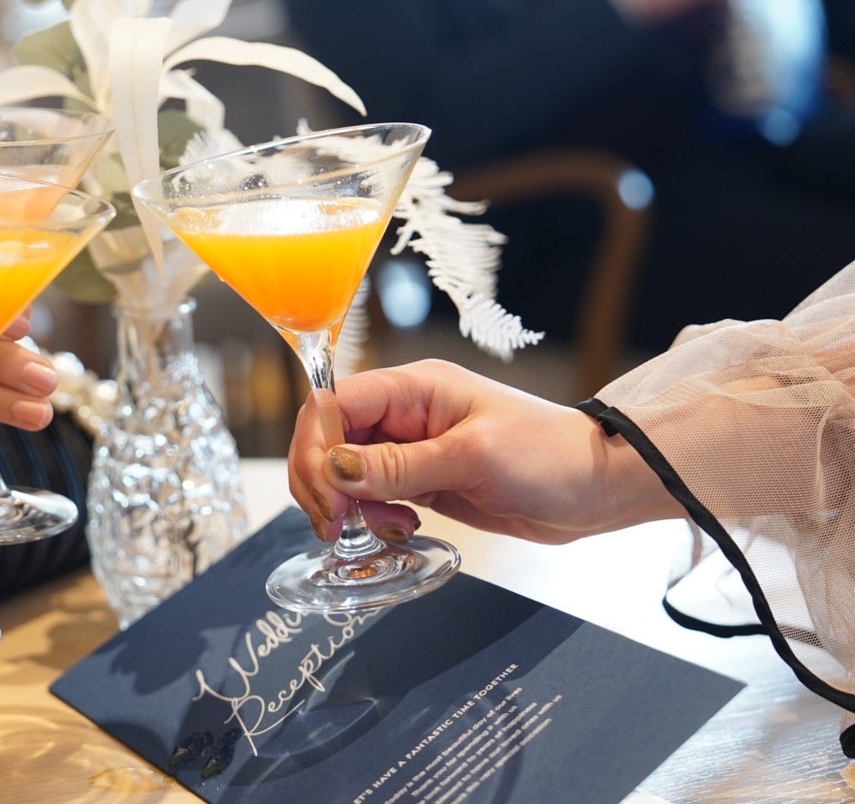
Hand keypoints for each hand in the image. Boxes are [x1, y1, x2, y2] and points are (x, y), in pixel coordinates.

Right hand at [286, 360, 683, 545]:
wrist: (598, 488)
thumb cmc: (551, 456)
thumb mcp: (473, 458)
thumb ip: (399, 466)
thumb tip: (334, 469)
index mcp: (414, 388)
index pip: (333, 405)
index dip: (317, 448)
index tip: (327, 496)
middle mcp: (404, 414)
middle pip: (329, 438)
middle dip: (323, 482)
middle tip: (335, 525)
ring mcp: (411, 448)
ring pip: (345, 471)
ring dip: (348, 504)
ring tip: (384, 527)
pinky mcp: (421, 479)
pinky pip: (372, 495)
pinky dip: (372, 517)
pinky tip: (400, 527)